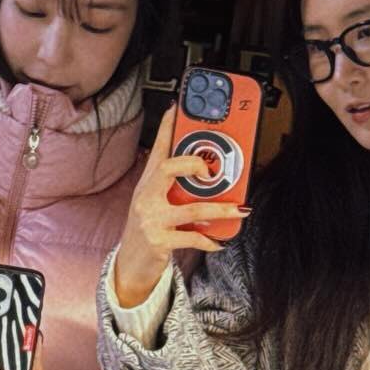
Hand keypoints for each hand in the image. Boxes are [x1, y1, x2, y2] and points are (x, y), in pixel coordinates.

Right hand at [114, 106, 249, 306]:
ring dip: (220, 209)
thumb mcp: (157, 199)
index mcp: (148, 181)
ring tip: (239, 209)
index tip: (178, 107)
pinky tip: (219, 241)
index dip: (168, 126)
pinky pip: (191, 238)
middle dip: (193, 165)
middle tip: (212, 172)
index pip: (158, 148)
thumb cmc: (148, 226)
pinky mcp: (159, 241)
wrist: (130, 263)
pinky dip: (209, 240)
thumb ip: (178, 184)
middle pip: (168, 168)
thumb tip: (209, 170)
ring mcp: (151, 219)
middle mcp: (146, 196)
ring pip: (191, 209)